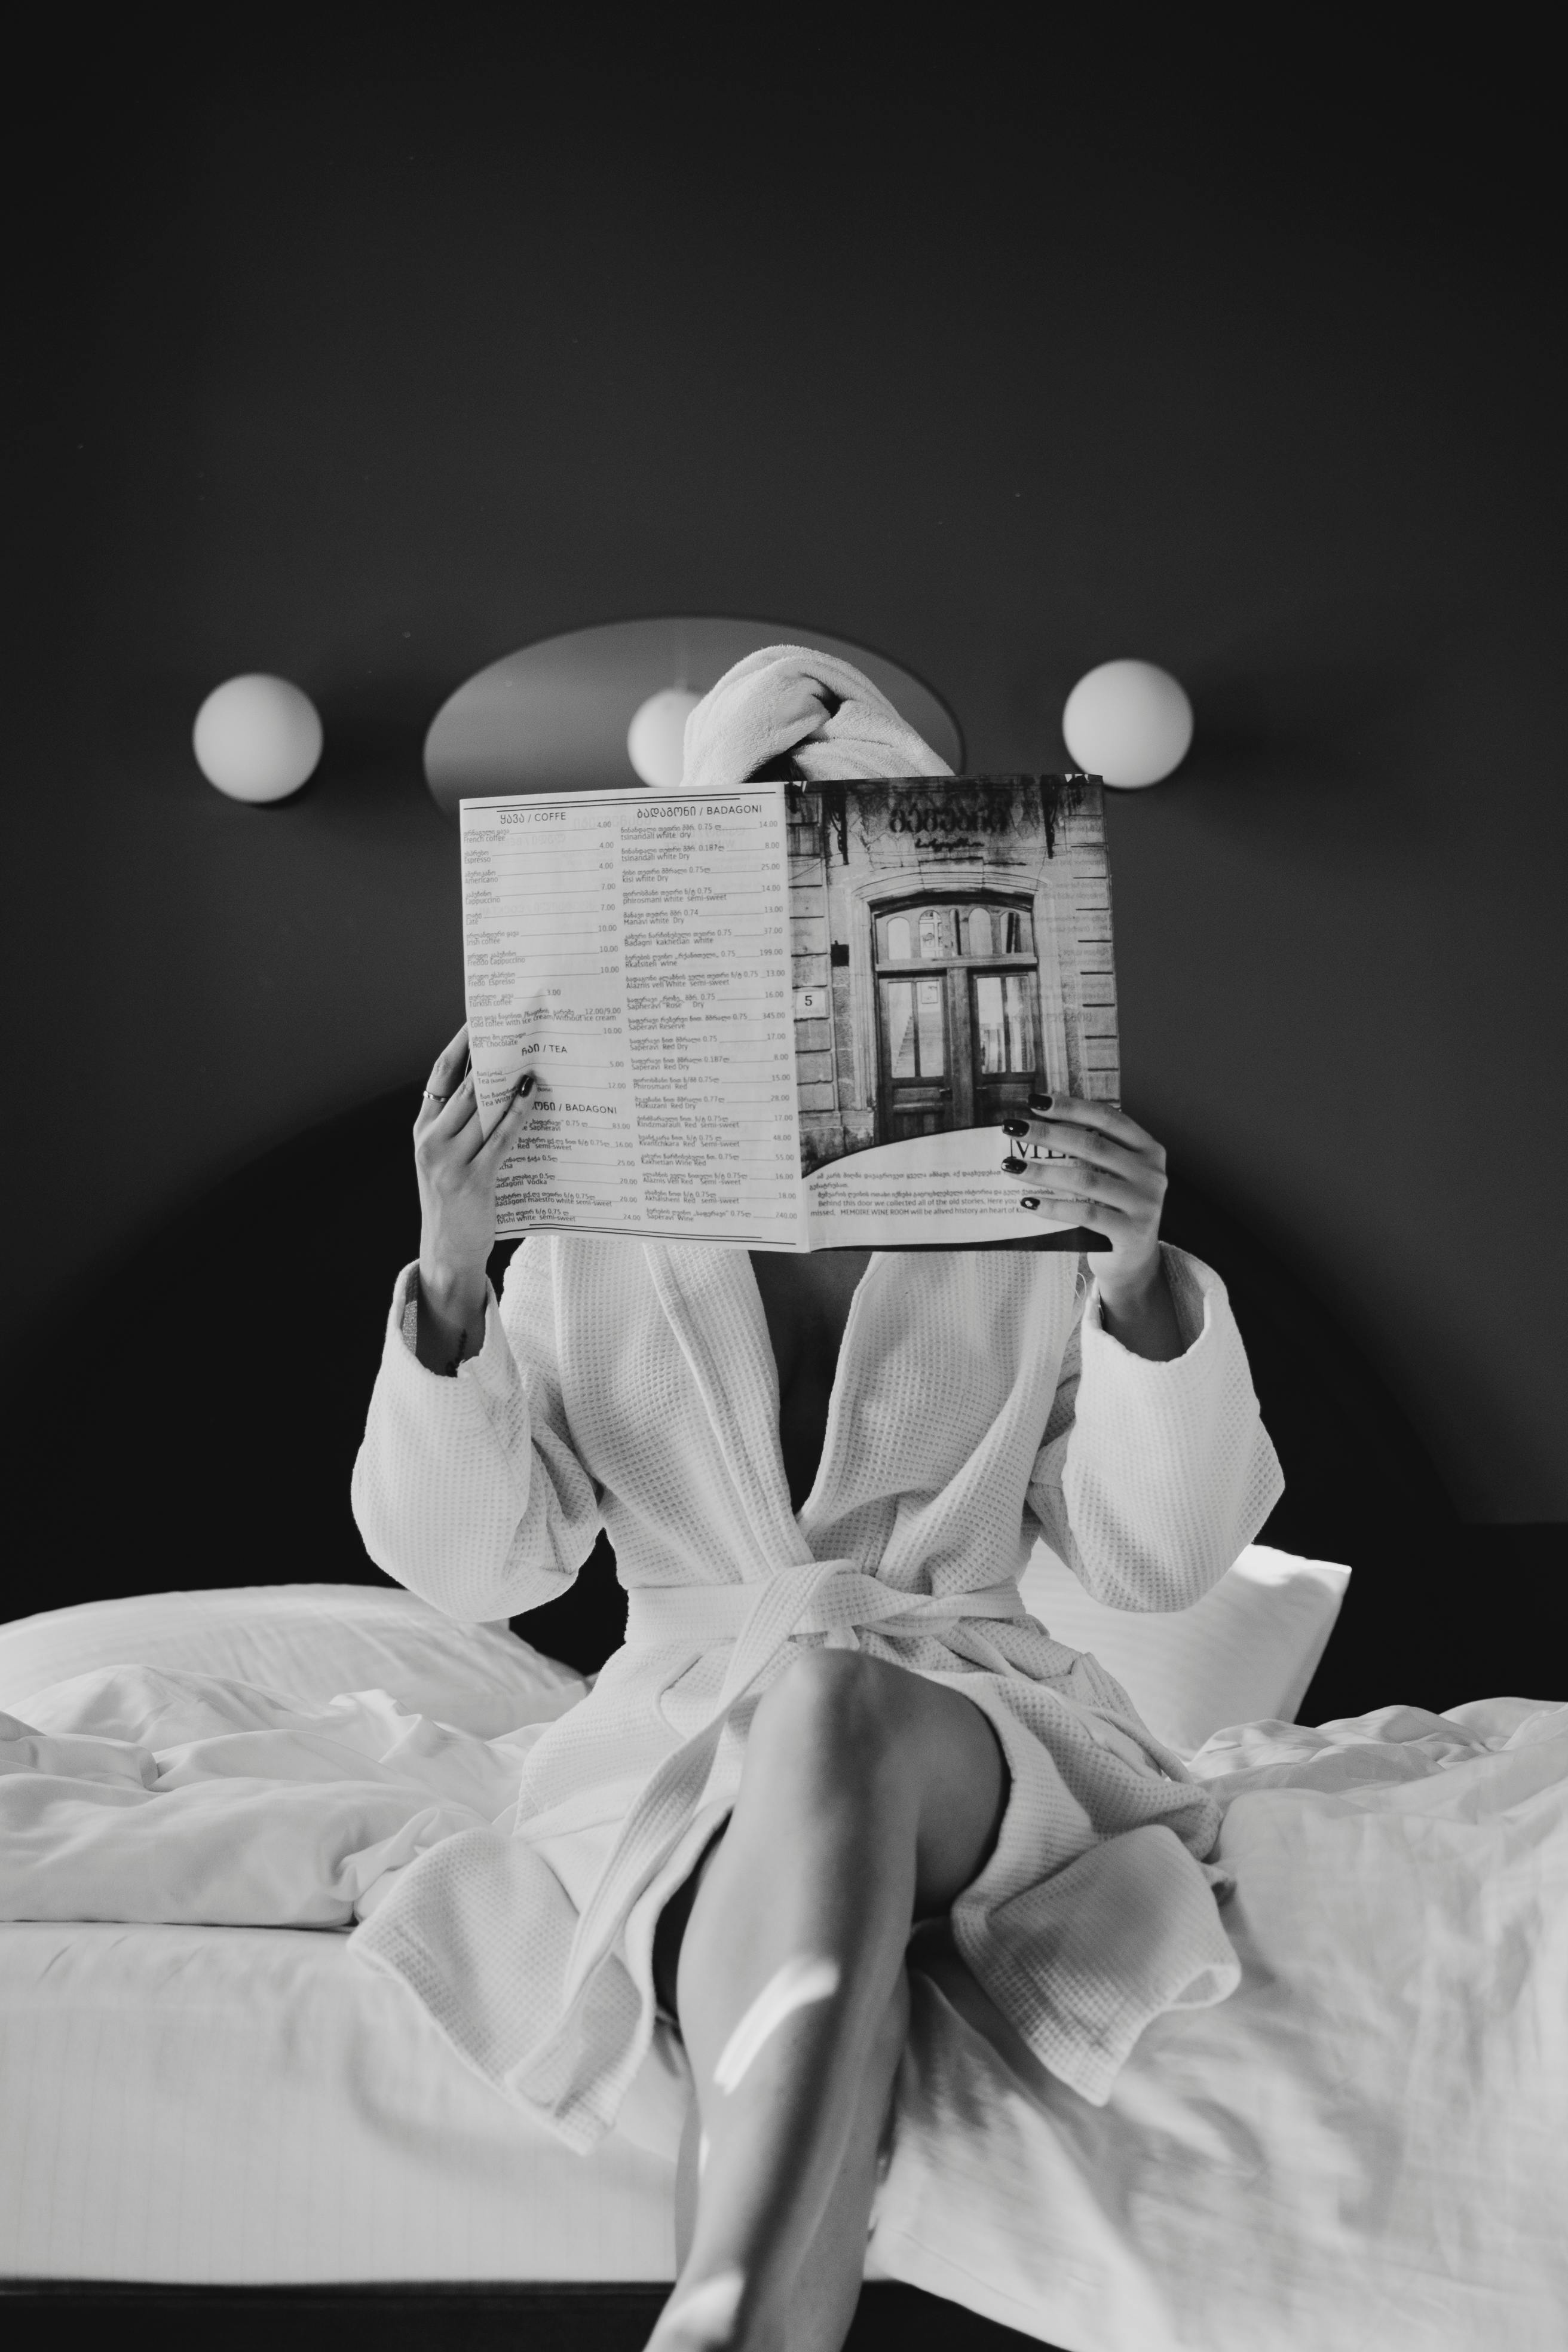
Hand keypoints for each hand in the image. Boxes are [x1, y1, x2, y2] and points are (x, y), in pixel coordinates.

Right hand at [413, 1024, 536, 1367]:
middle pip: (465, 1084)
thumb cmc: (457, 1203)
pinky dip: (517, 1112)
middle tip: (521, 1026)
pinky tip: (532, 1093)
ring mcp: (448, 1160)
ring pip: (481, 1106)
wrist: (447, 1253)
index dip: (460, 1043)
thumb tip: (503, 1083)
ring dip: (507, 1077)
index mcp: (422, 1129)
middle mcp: (430, 1139)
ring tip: (533, 1050)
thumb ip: (465, 1125)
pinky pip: (500, 1137)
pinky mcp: (472, 1179)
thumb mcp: (449, 1159)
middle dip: (492, 1054)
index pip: (440, 1075)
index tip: (481, 1016)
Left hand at [1000, 1093, 1180, 1356]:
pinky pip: (1085, 1215)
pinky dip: (1054, 1207)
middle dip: (1048, 1135)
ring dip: (1043, 1171)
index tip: (1036, 1102)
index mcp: (1148, 1150)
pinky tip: (1028, 1202)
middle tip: (1013, 1129)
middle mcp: (1152, 1174)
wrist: (1134, 1263)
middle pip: (1092, 1145)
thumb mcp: (1112, 1176)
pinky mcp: (1131, 1233)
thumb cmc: (1114, 1211)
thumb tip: (1039, 1124)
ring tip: (1011, 1166)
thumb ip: (1091, 1152)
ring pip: (1086, 1179)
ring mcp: (1145, 1204)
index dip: (1072, 1107)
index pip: (1108, 1118)